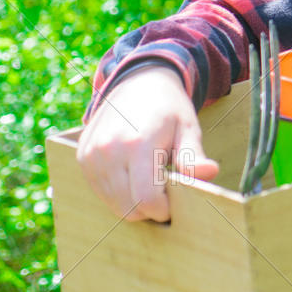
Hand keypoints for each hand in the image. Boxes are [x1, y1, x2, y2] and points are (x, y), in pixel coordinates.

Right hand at [76, 65, 218, 221]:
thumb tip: (209, 173)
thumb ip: (194, 156)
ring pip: (113, 204)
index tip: (175, 203)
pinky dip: (118, 193)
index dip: (163, 209)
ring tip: (150, 179)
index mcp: (138, 144)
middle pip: (129, 207)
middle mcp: (109, 150)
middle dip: (150, 208)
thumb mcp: (188, 128)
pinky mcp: (82, 157)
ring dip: (133, 201)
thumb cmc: (168, 109)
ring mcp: (91, 155)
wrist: (138, 82)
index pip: (146, 198)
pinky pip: (100, 192)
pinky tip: (133, 174)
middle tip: (165, 192)